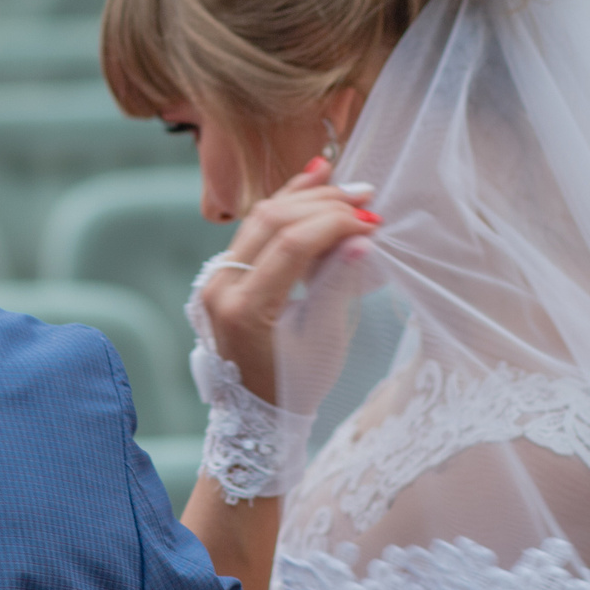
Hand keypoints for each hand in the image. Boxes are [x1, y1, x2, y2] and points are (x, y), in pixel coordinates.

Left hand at [194, 158, 377, 400]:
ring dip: (306, 198)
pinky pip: (254, 229)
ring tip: (347, 187)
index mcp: (244, 309)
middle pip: (272, 222)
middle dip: (323, 205)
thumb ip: (338, 285)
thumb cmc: (295, 382)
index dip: (335, 224)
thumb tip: (361, 239)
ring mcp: (216, 278)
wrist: (256, 409)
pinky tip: (312, 179)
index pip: (291, 245)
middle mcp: (220, 287)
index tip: (373, 222)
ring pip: (260, 218)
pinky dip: (285, 205)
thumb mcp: (323, 340)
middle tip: (366, 199)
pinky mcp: (223, 273)